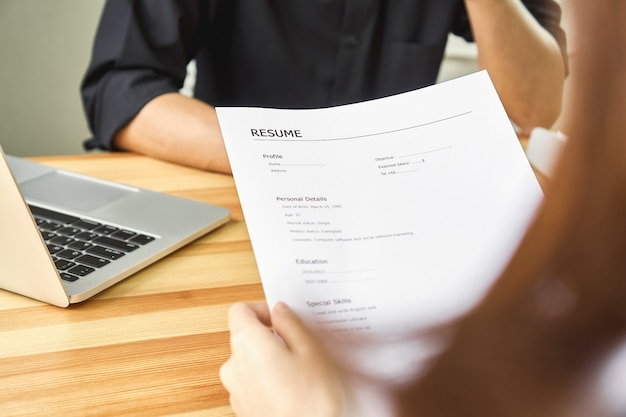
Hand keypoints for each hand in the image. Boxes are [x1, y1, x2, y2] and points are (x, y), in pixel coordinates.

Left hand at [220, 302, 345, 416]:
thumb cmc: (310, 401)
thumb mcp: (310, 350)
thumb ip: (291, 324)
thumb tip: (280, 311)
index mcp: (246, 343)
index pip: (240, 310)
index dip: (261, 309)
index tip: (282, 318)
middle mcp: (233, 365)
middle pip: (244, 337)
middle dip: (270, 337)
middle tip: (299, 345)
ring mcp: (235, 390)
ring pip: (250, 362)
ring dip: (270, 360)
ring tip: (300, 371)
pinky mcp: (243, 409)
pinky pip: (252, 383)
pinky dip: (268, 380)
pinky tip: (293, 389)